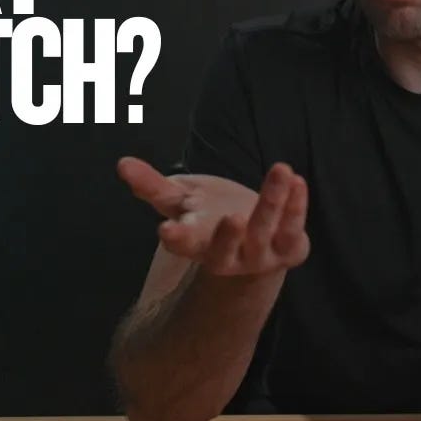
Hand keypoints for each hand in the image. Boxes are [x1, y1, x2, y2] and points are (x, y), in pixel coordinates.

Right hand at [117, 157, 310, 275]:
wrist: (253, 242)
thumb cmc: (208, 217)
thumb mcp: (181, 201)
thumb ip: (153, 186)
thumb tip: (122, 163)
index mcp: (197, 246)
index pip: (184, 246)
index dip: (176, 239)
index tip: (166, 231)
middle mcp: (228, 257)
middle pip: (225, 251)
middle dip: (229, 236)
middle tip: (232, 218)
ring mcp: (260, 256)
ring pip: (265, 231)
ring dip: (273, 201)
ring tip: (281, 169)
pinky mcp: (289, 249)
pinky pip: (293, 227)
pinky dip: (297, 205)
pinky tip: (298, 180)